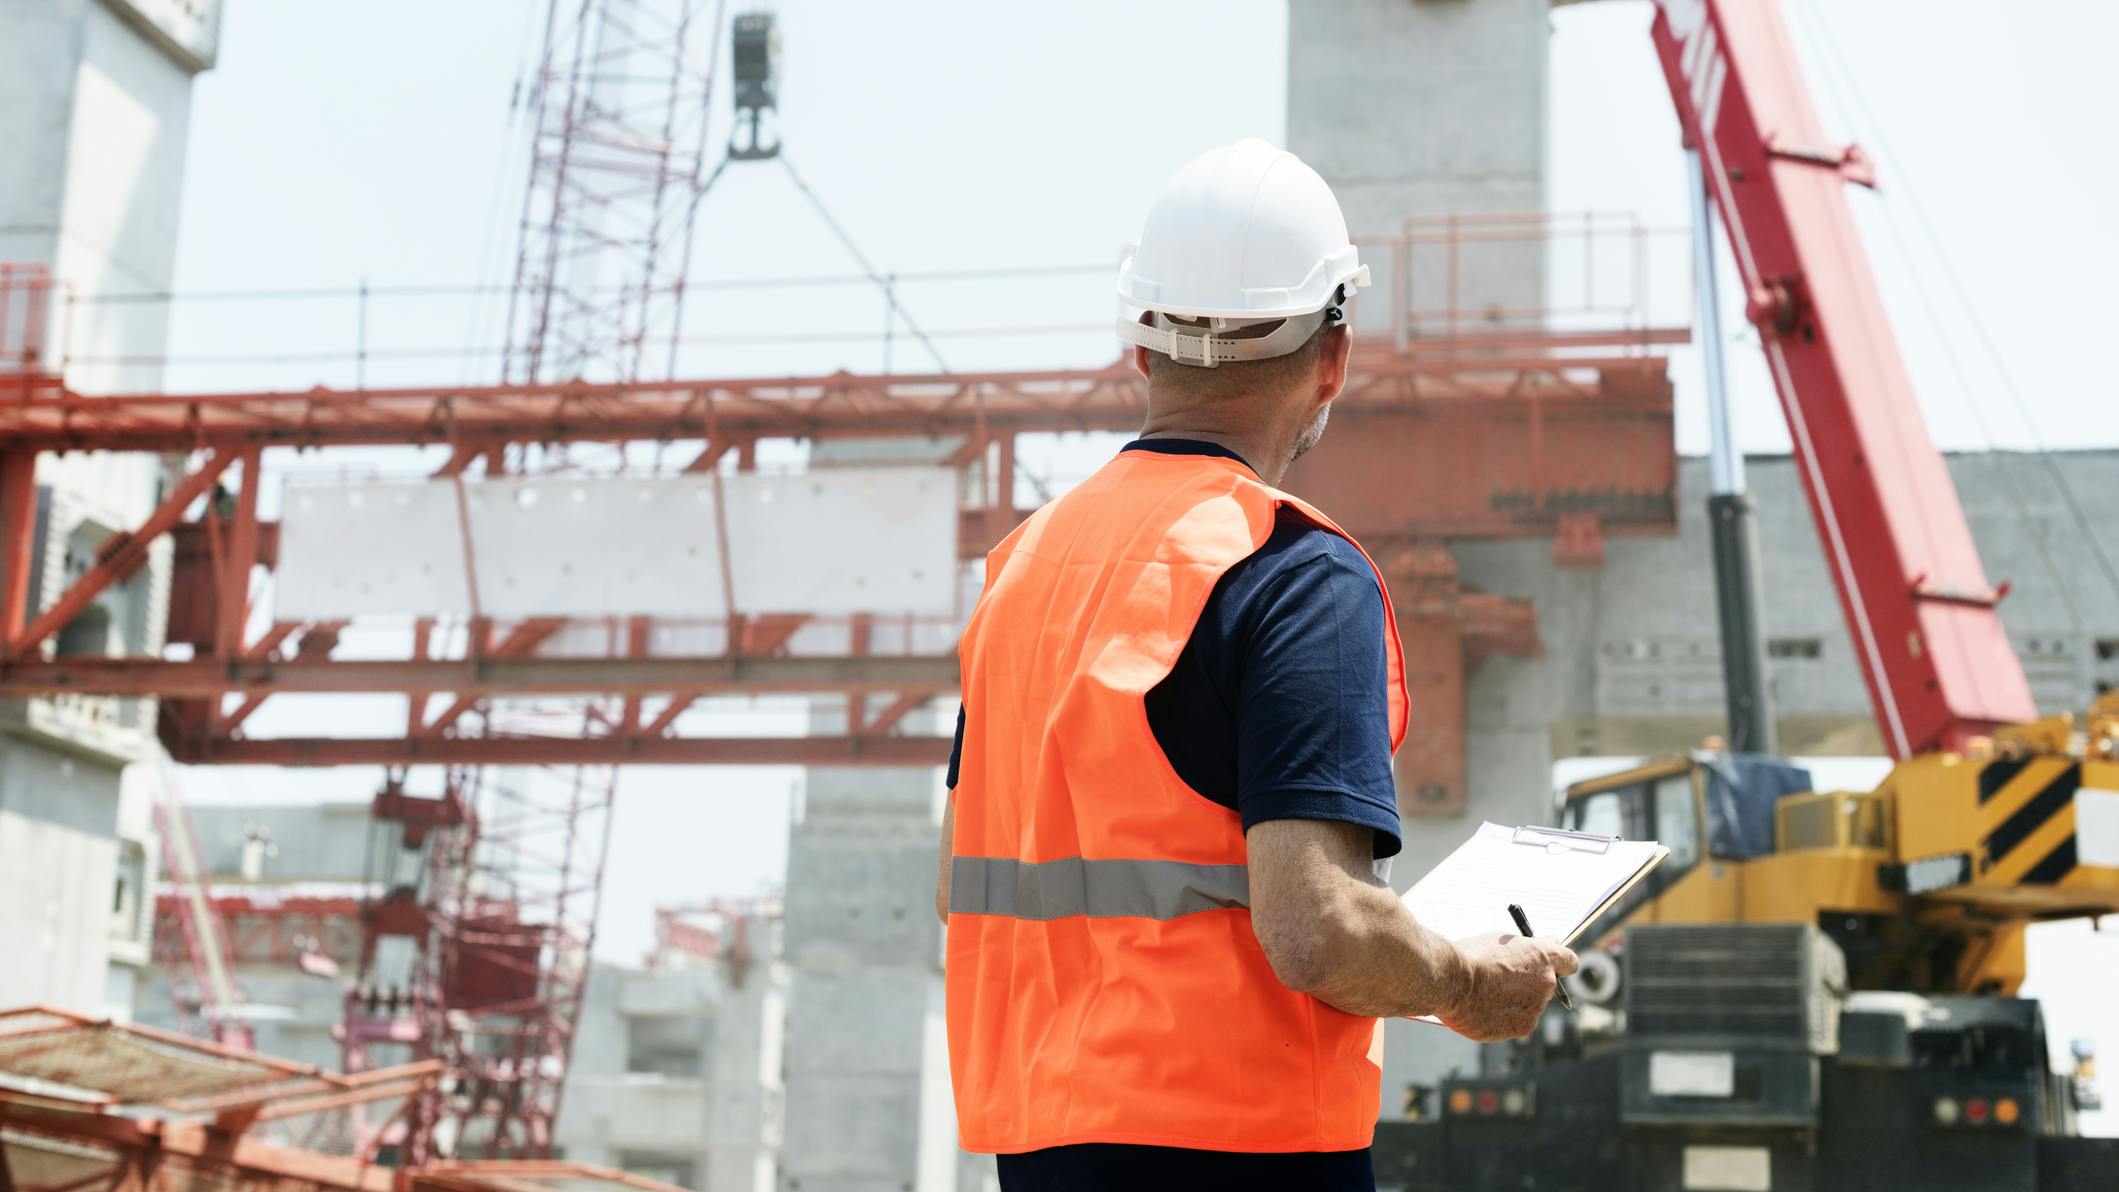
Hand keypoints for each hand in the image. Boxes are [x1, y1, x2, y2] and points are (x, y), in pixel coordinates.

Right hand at [1437, 932, 1578, 1042]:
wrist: (1450, 982)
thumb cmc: (1472, 956)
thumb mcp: (1503, 941)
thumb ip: (1531, 948)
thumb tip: (1550, 941)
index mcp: (1543, 957)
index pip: (1570, 962)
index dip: (1559, 965)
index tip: (1548, 966)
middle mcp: (1546, 983)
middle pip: (1548, 986)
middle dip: (1531, 984)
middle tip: (1505, 981)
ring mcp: (1536, 1008)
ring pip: (1531, 1006)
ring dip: (1515, 1002)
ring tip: (1486, 995)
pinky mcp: (1522, 1028)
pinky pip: (1517, 1022)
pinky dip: (1505, 1018)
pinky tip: (1484, 1009)